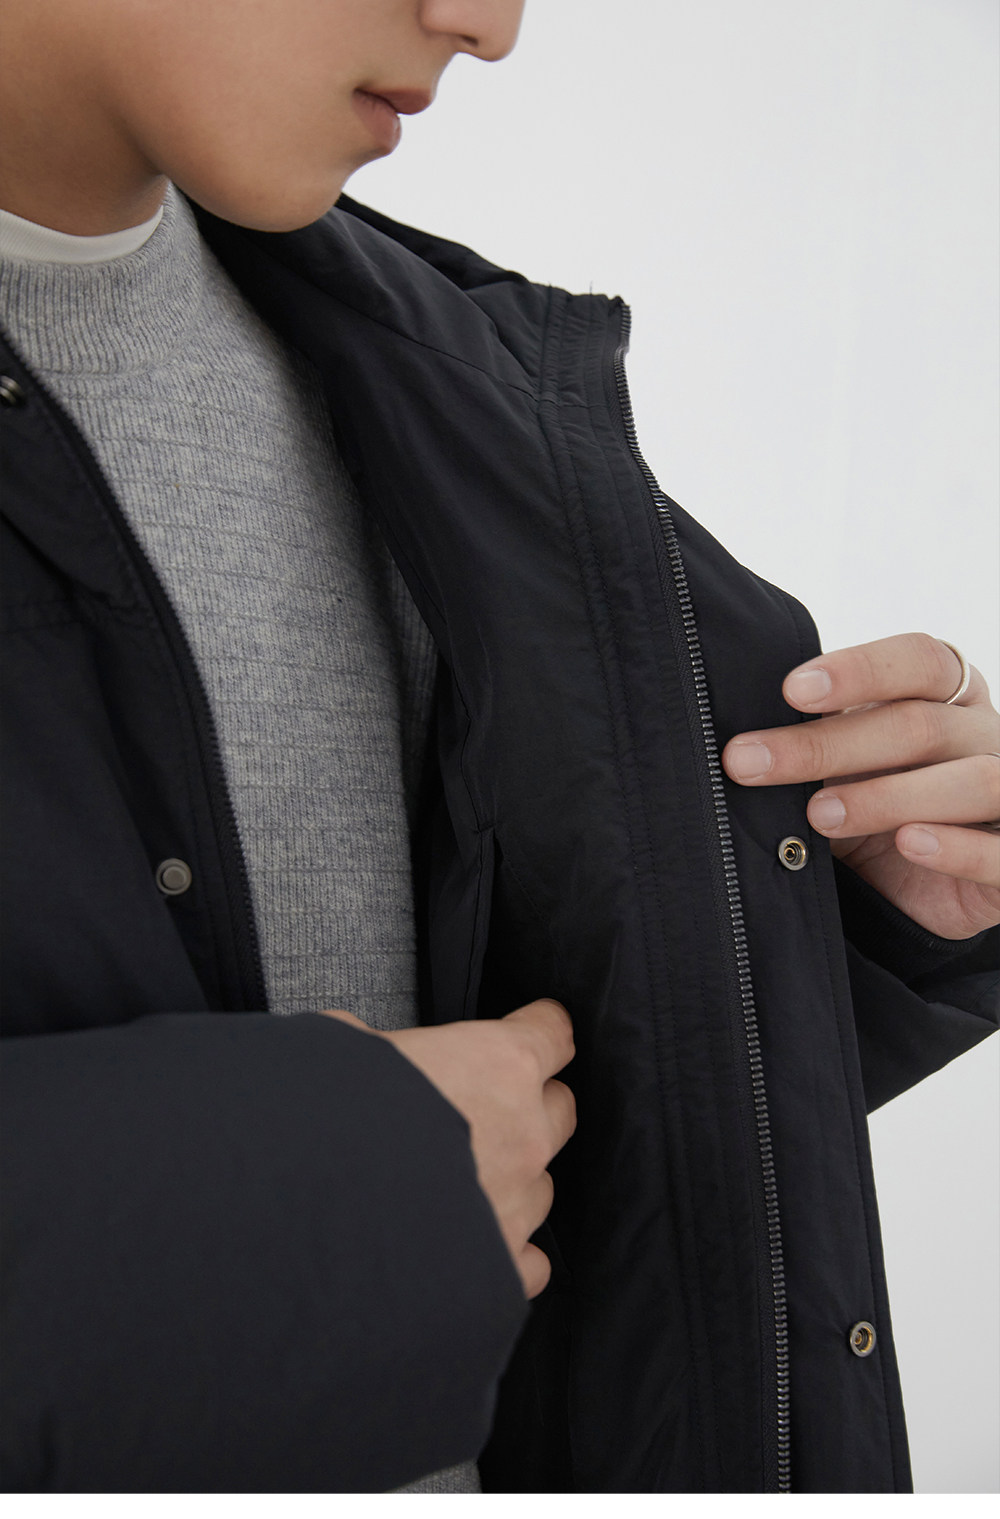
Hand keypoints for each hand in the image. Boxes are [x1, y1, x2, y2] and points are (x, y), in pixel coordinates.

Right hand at [319, 999, 575, 1298]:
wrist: (322, 1207)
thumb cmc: (334, 1111)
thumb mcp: (349, 1046)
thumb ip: (376, 1044)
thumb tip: (358, 1045)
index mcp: (502, 1064)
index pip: (552, 1032)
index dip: (538, 1027)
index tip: (532, 1027)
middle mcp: (526, 1131)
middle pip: (560, 1107)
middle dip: (530, 1103)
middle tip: (483, 1107)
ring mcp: (519, 1202)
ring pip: (542, 1184)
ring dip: (513, 1178)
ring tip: (463, 1182)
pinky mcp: (502, 1264)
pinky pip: (530, 1260)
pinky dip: (509, 1252)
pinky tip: (480, 1246)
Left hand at [721, 632, 999, 938]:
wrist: (910, 892)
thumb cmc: (868, 809)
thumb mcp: (836, 769)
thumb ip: (809, 741)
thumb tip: (734, 739)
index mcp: (949, 695)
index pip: (920, 660)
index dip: (860, 669)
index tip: (790, 690)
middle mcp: (985, 736)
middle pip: (920, 725)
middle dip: (827, 744)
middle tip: (749, 761)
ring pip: (971, 781)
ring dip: (886, 796)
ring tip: (818, 814)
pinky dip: (956, 847)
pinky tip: (910, 844)